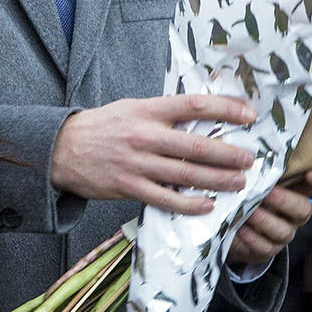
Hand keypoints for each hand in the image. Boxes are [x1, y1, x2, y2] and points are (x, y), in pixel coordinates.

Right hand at [51, 94, 256, 213]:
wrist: (61, 148)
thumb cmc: (102, 126)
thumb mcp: (132, 108)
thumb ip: (164, 111)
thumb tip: (204, 112)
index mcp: (148, 110)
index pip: (194, 105)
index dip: (226, 109)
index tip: (249, 115)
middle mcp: (144, 135)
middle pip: (196, 145)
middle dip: (229, 154)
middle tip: (250, 159)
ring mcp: (137, 163)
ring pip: (186, 174)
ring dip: (218, 180)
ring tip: (240, 183)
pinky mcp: (128, 186)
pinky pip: (165, 198)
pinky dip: (189, 204)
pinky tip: (207, 205)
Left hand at [227, 170, 311, 265]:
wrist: (234, 228)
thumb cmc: (249, 196)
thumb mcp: (256, 180)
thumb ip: (261, 168)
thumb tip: (252, 149)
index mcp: (297, 191)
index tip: (310, 174)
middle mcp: (295, 214)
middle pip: (303, 209)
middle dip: (284, 201)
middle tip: (266, 193)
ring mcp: (284, 233)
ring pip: (283, 231)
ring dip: (264, 220)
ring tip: (248, 212)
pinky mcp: (268, 249)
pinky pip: (264, 246)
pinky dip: (251, 237)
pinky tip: (240, 228)